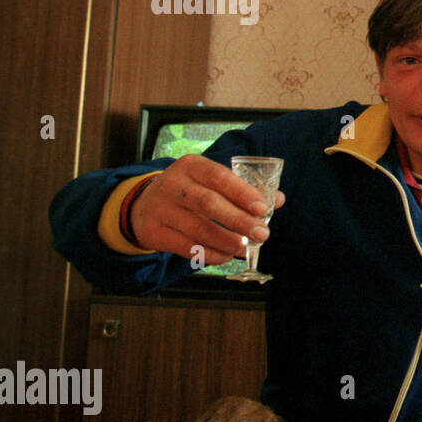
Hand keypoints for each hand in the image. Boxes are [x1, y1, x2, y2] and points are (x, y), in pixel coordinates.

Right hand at [130, 155, 286, 264]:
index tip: (262, 209)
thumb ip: (243, 190)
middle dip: (239, 221)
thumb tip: (277, 200)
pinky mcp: (153, 232)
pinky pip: (186, 247)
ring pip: (198, 229)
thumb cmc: (190, 192)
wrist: (143, 205)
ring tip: (246, 248)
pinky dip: (211, 254)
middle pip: (208, 204)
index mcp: (191, 166)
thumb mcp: (210, 182)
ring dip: (227, 241)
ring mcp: (160, 209)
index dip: (242, 193)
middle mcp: (172, 184)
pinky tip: (226, 256)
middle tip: (262, 234)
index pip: (218, 177)